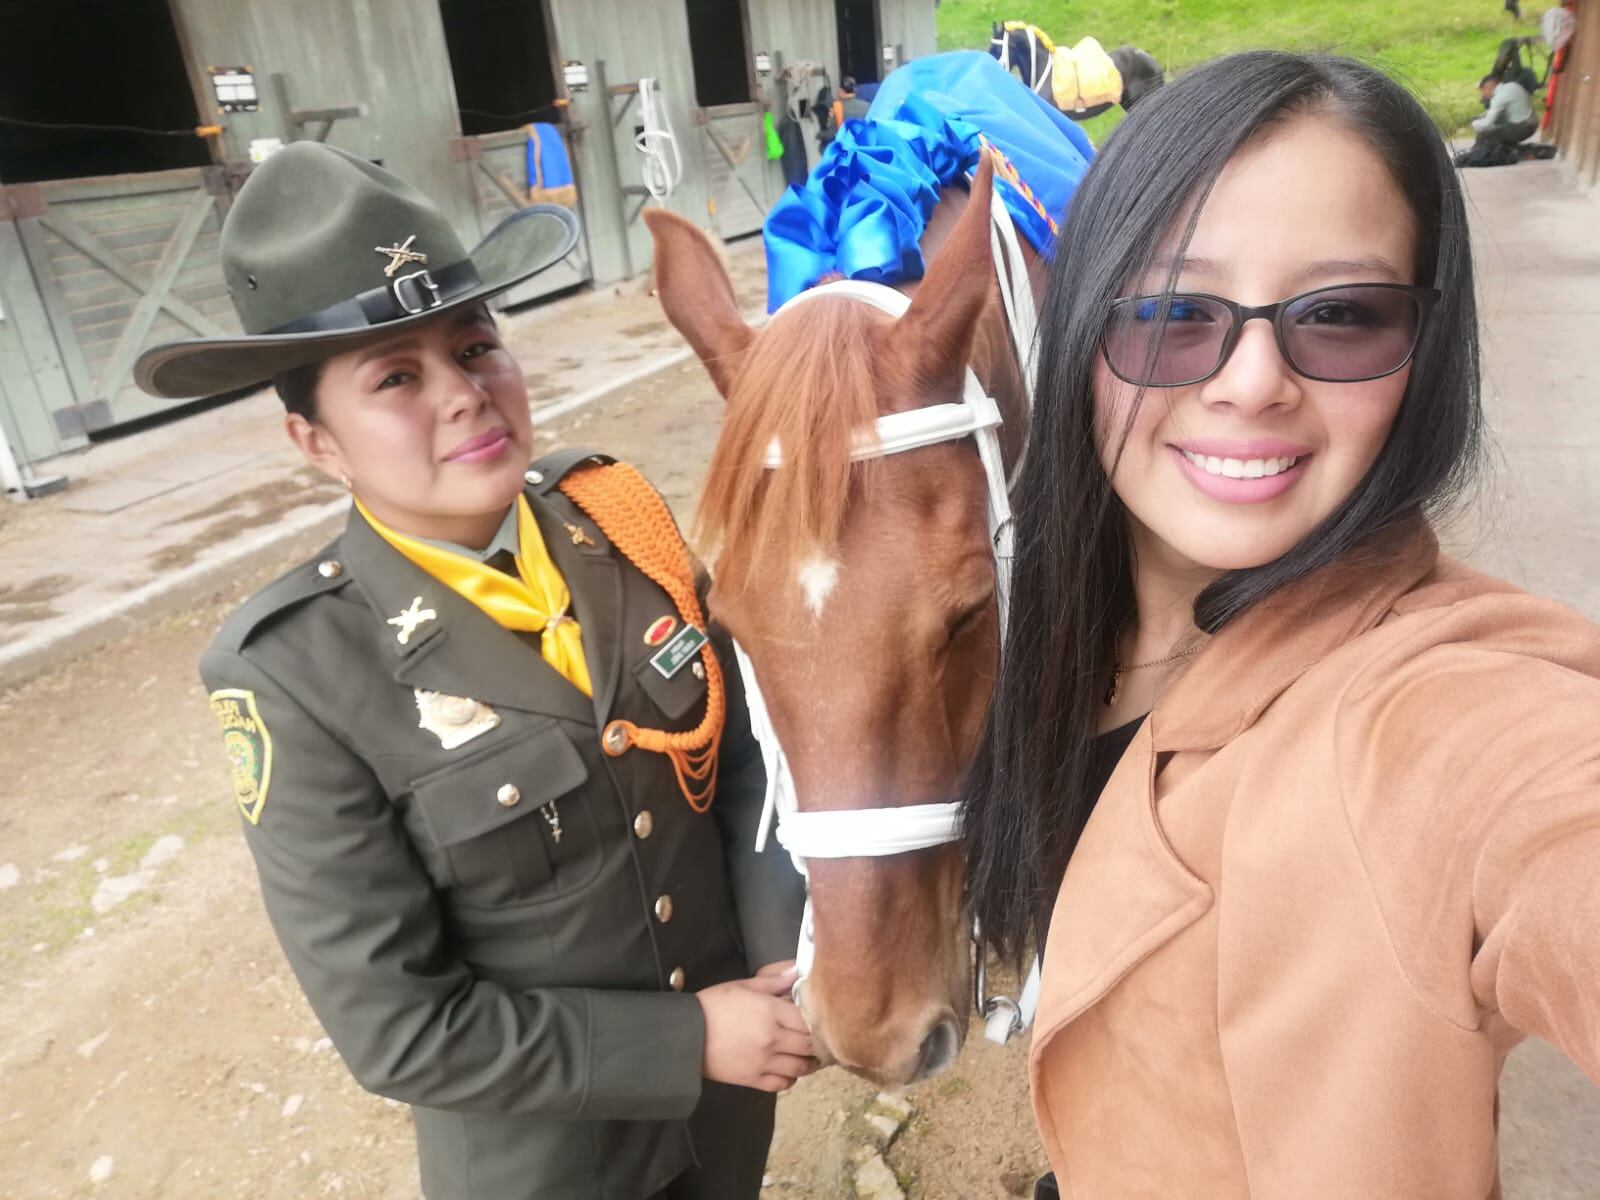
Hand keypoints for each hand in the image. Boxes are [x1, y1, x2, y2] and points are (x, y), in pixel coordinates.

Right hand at [697, 967, 815, 1092]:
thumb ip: (774, 980)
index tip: (819, 1017)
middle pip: (810, 1045)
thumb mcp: (744, 985)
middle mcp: (772, 1039)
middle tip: (820, 1038)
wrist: (686, 1035)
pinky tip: (788, 1068)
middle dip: (818, 1042)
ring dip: (809, 1062)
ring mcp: (764, 1062)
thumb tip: (798, 971)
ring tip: (808, 1054)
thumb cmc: (714, 1005)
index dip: (818, 1019)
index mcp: (771, 1012)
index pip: (809, 1020)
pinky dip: (791, 1078)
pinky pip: (784, 1084)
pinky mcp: (754, 1079)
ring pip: (801, 1068)